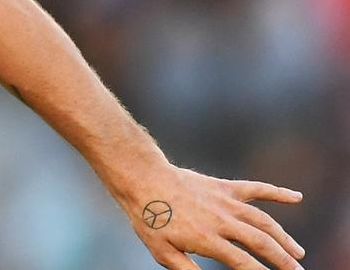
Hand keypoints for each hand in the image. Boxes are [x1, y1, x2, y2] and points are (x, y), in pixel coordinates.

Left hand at [125, 166, 303, 269]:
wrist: (143, 178)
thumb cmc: (150, 217)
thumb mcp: (162, 251)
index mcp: (208, 238)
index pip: (244, 263)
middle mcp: (222, 220)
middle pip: (262, 243)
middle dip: (283, 261)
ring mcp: (226, 201)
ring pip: (264, 221)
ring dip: (284, 237)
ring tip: (297, 253)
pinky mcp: (224, 186)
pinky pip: (256, 188)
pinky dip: (277, 193)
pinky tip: (296, 197)